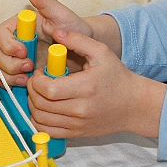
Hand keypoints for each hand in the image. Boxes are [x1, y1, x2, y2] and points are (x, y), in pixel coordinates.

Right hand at [0, 0, 94, 86]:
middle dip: (9, 63)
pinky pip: (7, 82)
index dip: (7, 44)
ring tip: (29, 79)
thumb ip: (46, 2)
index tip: (23, 51)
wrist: (84, 51)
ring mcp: (16, 60)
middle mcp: (14, 43)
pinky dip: (13, 85)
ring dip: (11, 76)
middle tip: (29, 67)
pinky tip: (29, 85)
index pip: (0, 34)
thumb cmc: (74, 30)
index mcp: (19, 27)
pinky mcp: (20, 75)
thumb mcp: (62, 15)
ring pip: (0, 70)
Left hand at [27, 29, 165, 139]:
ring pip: (40, 119)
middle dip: (32, 90)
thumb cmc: (117, 77)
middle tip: (36, 82)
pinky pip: (48, 132)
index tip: (40, 72)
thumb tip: (56, 32)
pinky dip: (38, 121)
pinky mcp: (76, 134)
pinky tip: (43, 109)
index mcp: (85, 88)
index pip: (47, 89)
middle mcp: (80, 109)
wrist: (134, 105)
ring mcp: (77, 124)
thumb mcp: (102, 52)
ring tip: (39, 94)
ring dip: (33, 105)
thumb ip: (78, 40)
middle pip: (40, 104)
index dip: (36, 80)